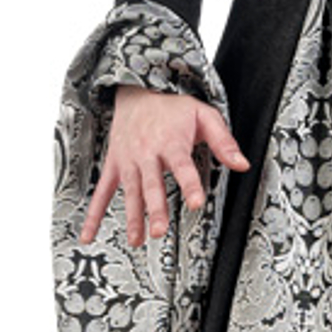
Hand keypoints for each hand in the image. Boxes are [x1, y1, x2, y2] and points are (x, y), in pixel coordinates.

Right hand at [79, 84, 250, 248]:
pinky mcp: (114, 166)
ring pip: (129, 192)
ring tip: (137, 240)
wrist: (137, 91)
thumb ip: (224, 141)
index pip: (183, 167)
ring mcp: (127, 161)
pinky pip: (101, 193)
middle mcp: (147, 153)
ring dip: (132, 217)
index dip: (190, 185)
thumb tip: (243, 164)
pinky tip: (89, 235)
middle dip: (155, 208)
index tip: (196, 203)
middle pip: (152, 185)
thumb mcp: (204, 115)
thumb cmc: (174, 108)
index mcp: (171, 142)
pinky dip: (93, 215)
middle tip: (159, 231)